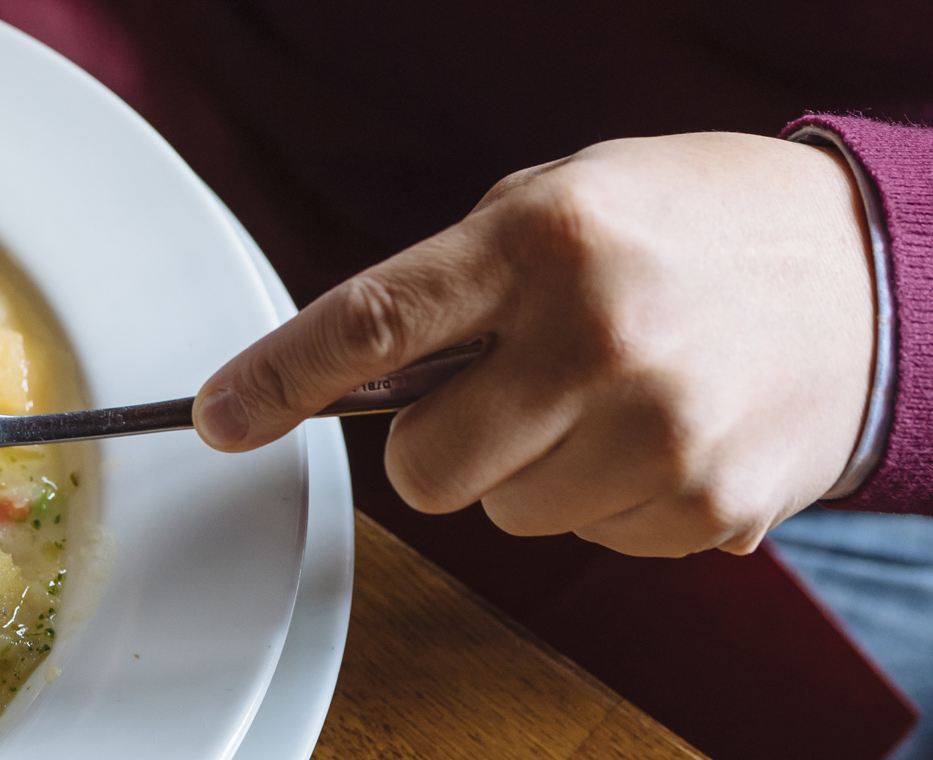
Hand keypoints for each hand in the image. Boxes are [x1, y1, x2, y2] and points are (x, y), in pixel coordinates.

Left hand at [195, 133, 874, 556]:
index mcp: (542, 242)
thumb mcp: (558, 206)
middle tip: (500, 392)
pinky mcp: (705, 508)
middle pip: (424, 468)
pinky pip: (586, 541)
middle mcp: (597, 339)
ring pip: (503, 515)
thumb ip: (451, 287)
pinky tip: (657, 432)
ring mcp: (657, 434)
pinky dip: (602, 498)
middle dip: (436, 445)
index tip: (218, 417)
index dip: (278, 380)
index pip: (373, 325)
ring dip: (528, 470)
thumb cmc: (685, 230)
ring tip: (604, 397)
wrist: (867, 274)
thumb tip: (342, 380)